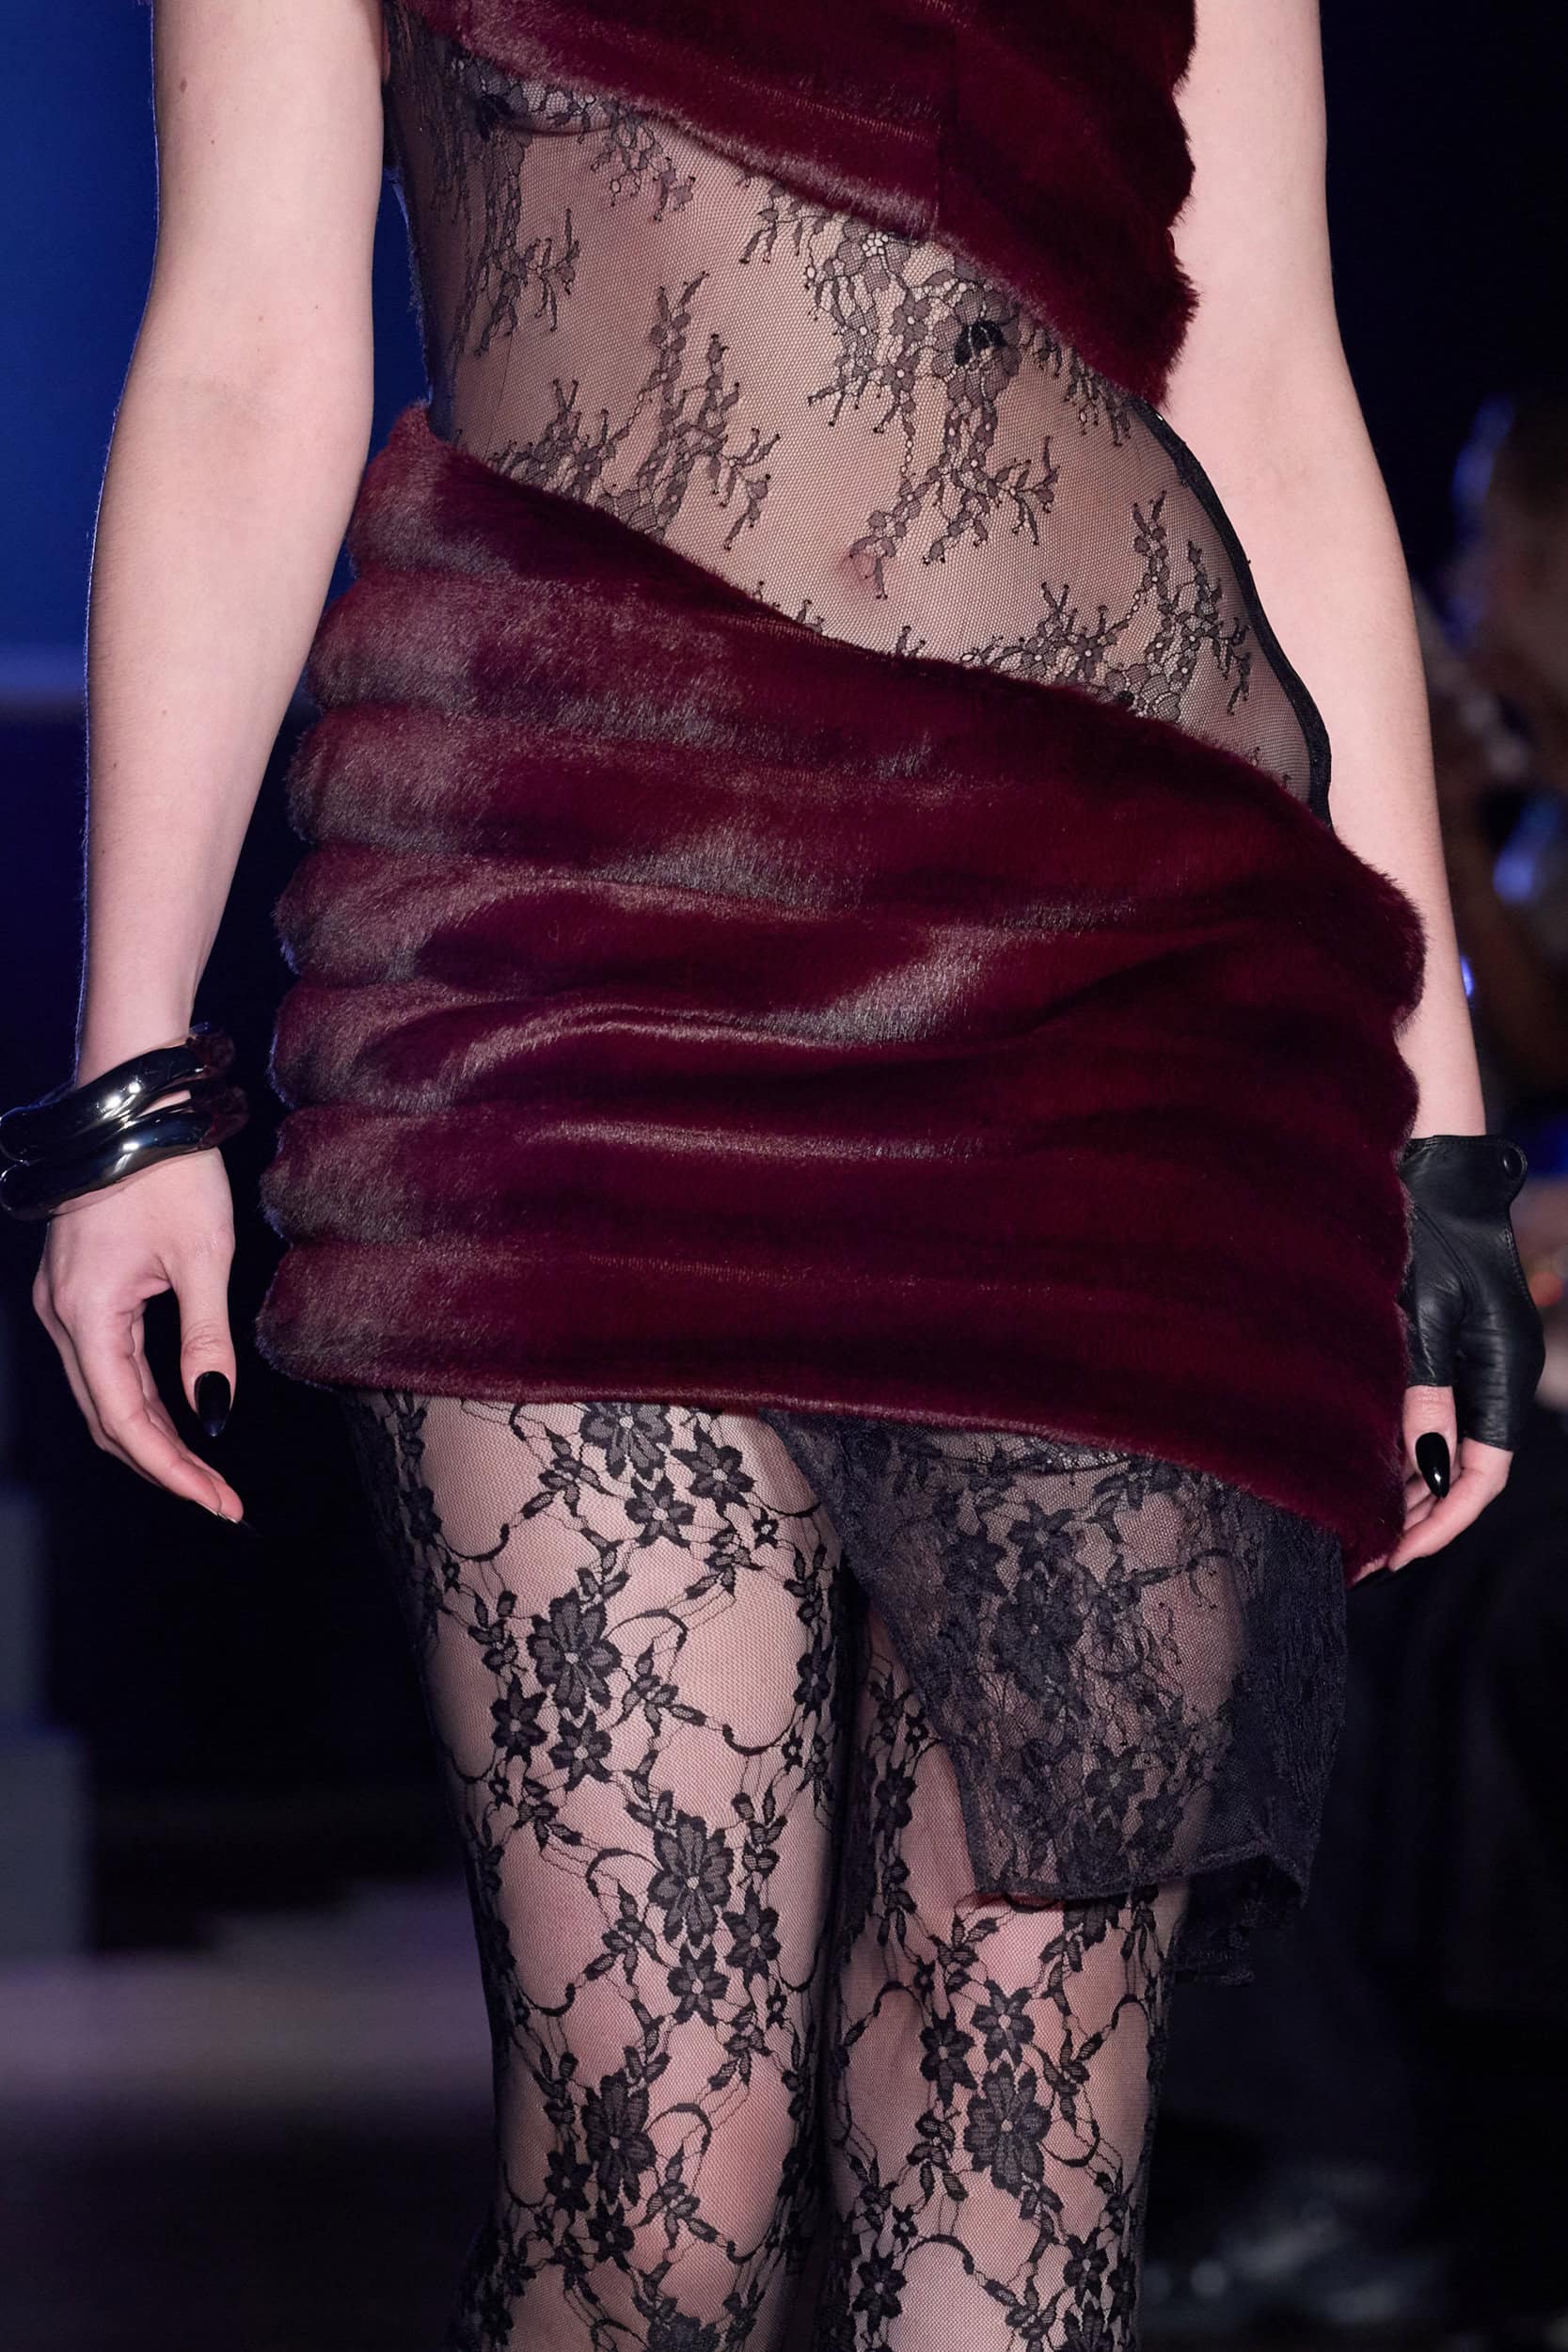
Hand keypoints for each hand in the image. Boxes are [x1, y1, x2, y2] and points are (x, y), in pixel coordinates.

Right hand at [31, 1147, 244, 1520]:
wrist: (135, 1101)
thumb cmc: (169, 1166)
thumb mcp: (204, 1257)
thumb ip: (206, 1340)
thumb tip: (215, 1411)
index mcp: (87, 1313)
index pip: (126, 1420)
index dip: (172, 1471)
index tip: (219, 1502)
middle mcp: (61, 1313)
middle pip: (107, 1416)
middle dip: (162, 1464)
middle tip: (218, 1499)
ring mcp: (63, 1300)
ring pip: (102, 1392)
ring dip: (151, 1435)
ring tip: (203, 1471)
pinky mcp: (77, 1286)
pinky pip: (103, 1359)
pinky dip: (138, 1395)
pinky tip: (177, 1414)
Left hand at [1355, 1134, 1543, 1576]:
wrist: (1430, 1165)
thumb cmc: (1425, 1232)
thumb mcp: (1420, 1318)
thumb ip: (1422, 1396)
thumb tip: (1421, 1472)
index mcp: (1502, 1371)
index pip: (1482, 1477)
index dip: (1440, 1523)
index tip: (1394, 1555)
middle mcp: (1498, 1372)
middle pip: (1467, 1470)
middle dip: (1421, 1515)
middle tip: (1365, 1552)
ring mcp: (1479, 1358)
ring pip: (1450, 1447)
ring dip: (1411, 1485)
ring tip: (1361, 1521)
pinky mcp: (1454, 1343)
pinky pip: (1437, 1414)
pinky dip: (1406, 1445)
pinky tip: (1367, 1464)